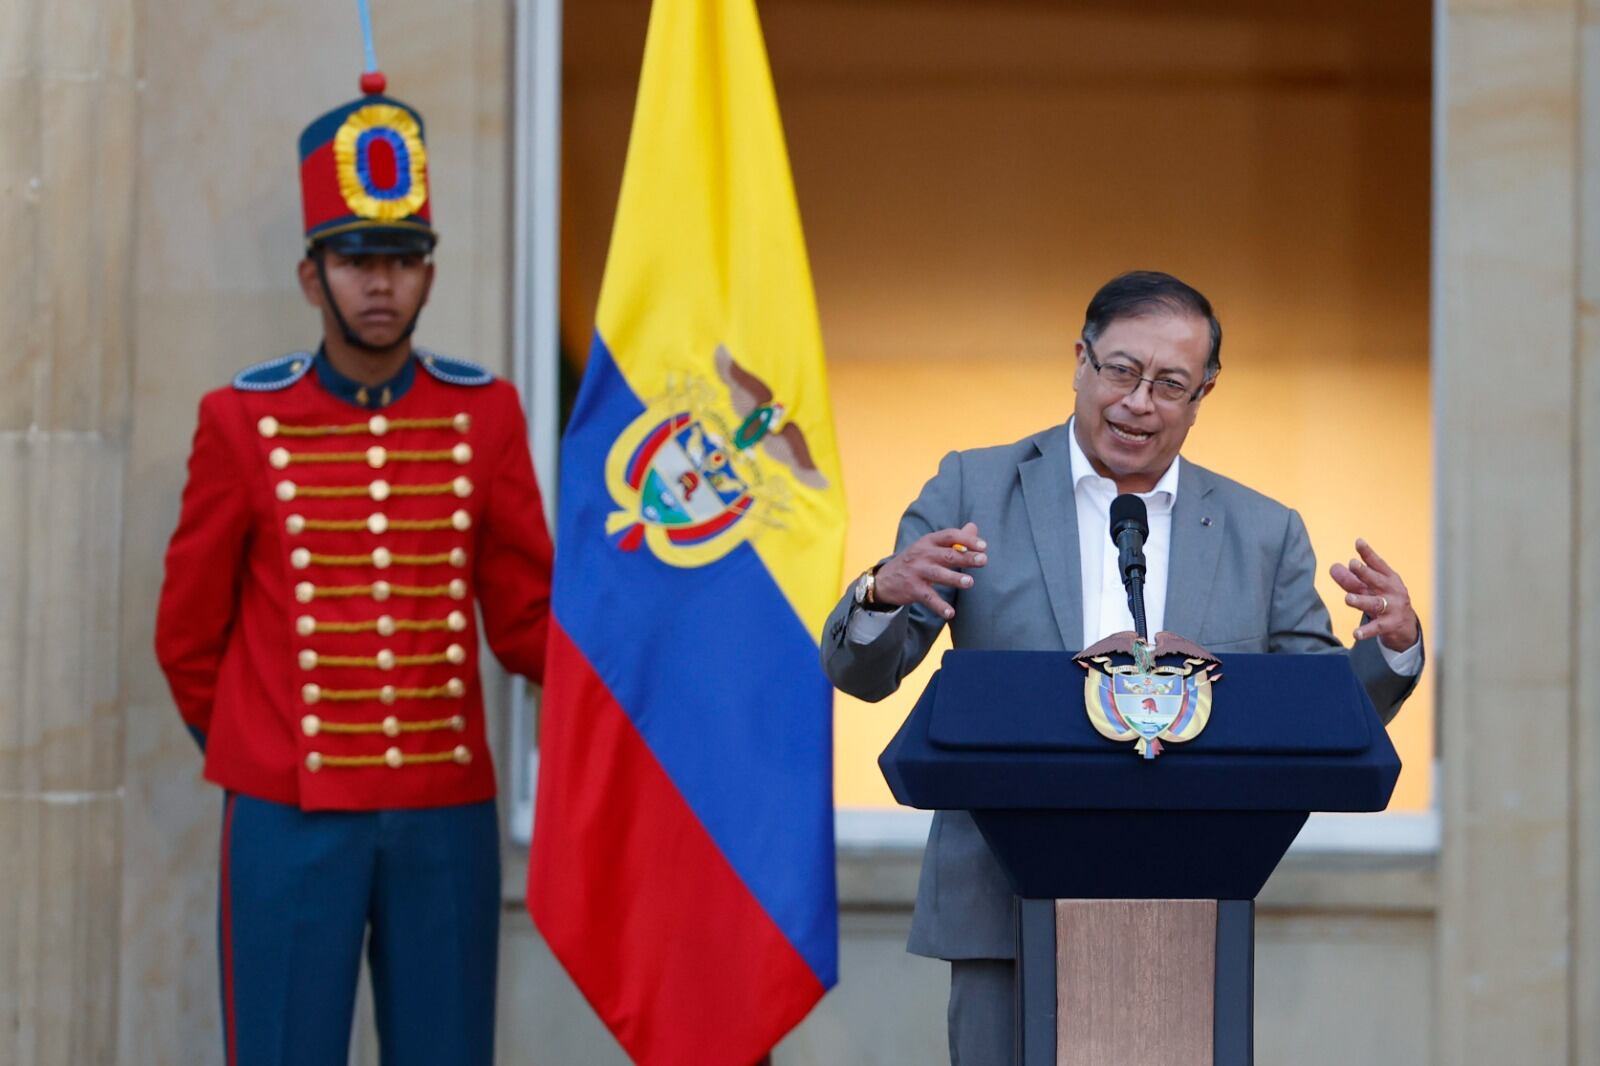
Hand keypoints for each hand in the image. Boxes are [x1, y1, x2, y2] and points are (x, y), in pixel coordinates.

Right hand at [872, 522, 987, 620]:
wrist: (884, 580)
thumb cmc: (915, 561)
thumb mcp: (929, 546)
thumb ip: (953, 539)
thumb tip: (974, 527)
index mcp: (928, 541)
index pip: (950, 536)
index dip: (967, 539)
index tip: (984, 546)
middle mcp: (922, 554)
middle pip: (947, 554)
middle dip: (966, 557)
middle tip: (983, 560)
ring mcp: (917, 572)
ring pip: (938, 574)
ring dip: (955, 578)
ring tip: (970, 582)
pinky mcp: (912, 589)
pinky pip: (928, 598)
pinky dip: (939, 606)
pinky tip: (950, 613)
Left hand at [1329, 538, 1419, 652]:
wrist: (1405, 625)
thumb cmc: (1384, 600)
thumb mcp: (1370, 588)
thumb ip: (1351, 579)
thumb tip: (1333, 567)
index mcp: (1388, 578)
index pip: (1378, 564)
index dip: (1368, 553)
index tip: (1358, 542)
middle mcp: (1392, 591)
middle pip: (1377, 581)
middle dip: (1365, 573)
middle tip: (1353, 564)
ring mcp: (1392, 608)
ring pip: (1375, 603)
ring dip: (1361, 600)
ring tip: (1348, 599)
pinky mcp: (1389, 625)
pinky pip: (1376, 628)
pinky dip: (1366, 631)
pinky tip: (1356, 633)